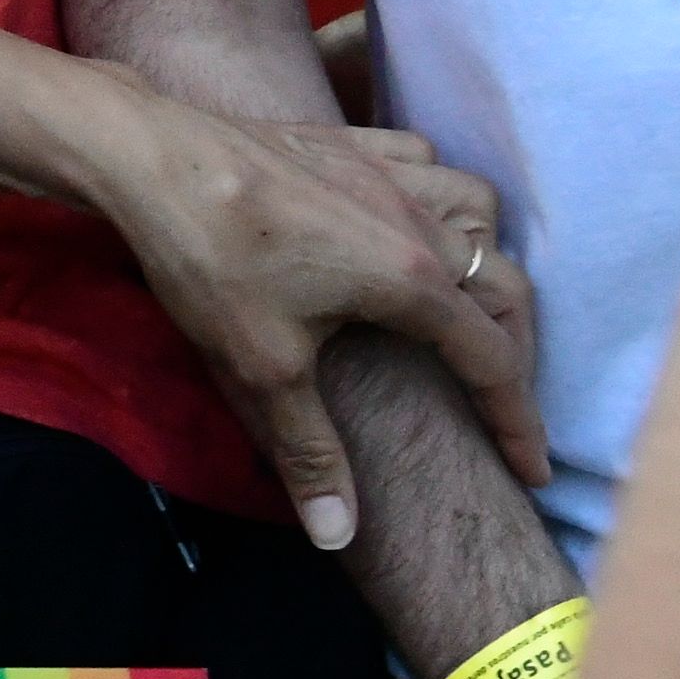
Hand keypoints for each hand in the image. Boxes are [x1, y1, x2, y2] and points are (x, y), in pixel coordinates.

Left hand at [68, 85, 541, 542]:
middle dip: (516, 347)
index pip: (492, 361)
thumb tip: (339, 536)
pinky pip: (420, 161)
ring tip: (466, 303)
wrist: (147, 155)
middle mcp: (415, 218)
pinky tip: (411, 215)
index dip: (517, 423)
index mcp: (411, 279)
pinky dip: (436, 192)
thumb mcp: (262, 369)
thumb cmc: (210, 261)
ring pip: (475, 208)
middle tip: (497, 396)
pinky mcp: (343, 142)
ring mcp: (382, 170)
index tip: (531, 471)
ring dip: (485, 256)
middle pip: (503, 284)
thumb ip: (311, 454)